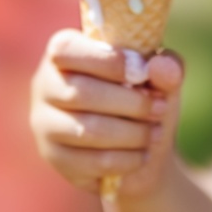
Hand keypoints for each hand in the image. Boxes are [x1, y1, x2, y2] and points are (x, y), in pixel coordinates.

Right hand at [30, 29, 184, 198]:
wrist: (141, 149)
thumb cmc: (144, 99)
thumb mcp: (161, 78)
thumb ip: (166, 66)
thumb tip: (160, 67)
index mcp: (64, 52)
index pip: (67, 50)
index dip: (106, 61)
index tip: (142, 73)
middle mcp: (45, 84)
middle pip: (80, 93)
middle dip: (130, 103)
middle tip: (160, 108)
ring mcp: (44, 123)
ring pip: (87, 130)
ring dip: (132, 133)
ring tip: (155, 132)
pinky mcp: (54, 157)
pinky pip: (92, 161)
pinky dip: (126, 159)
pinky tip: (143, 154)